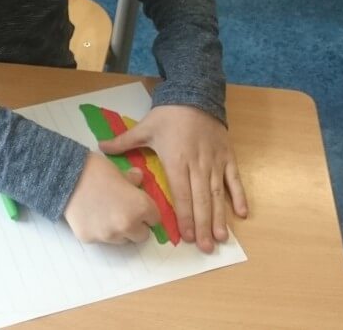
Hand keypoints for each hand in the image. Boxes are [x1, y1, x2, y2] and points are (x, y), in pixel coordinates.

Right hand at [64, 151, 160, 243]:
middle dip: (136, 225)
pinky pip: (101, 238)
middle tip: (122, 212)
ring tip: (104, 213)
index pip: (155, 219)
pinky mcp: (91, 239)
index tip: (138, 206)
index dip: (147, 211)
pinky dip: (98, 229)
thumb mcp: (119, 171)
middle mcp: (129, 225)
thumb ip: (132, 181)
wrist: (66, 176)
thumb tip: (138, 178)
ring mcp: (109, 235)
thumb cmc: (96, 170)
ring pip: (122, 239)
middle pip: (142, 235)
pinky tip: (89, 215)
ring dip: (118, 230)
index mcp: (141, 207)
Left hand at [100, 105, 247, 252]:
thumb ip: (123, 142)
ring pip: (218, 194)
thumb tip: (100, 148)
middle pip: (201, 200)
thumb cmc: (168, 114)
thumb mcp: (144, 127)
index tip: (187, 236)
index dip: (185, 216)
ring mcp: (215, 162)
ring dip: (220, 217)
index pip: (181, 194)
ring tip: (222, 238)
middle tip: (205, 247)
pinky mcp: (227, 156)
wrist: (194, 94)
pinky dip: (239, 196)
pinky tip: (242, 214)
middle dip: (203, 225)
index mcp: (177, 161)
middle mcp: (198, 165)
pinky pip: (234, 179)